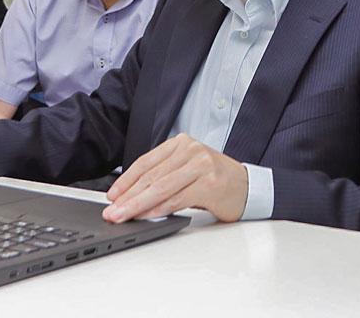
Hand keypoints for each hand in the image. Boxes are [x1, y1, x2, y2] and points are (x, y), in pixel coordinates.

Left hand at [103, 133, 247, 223]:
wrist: (248, 186)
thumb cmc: (214, 180)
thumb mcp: (187, 170)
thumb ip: (164, 176)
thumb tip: (130, 196)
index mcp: (181, 143)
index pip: (147, 162)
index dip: (126, 180)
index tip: (111, 196)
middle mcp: (191, 150)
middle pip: (151, 176)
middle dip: (128, 196)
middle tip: (111, 211)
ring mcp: (201, 165)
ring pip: (161, 187)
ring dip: (138, 205)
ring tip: (123, 216)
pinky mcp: (209, 183)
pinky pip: (178, 198)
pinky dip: (159, 209)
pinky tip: (146, 216)